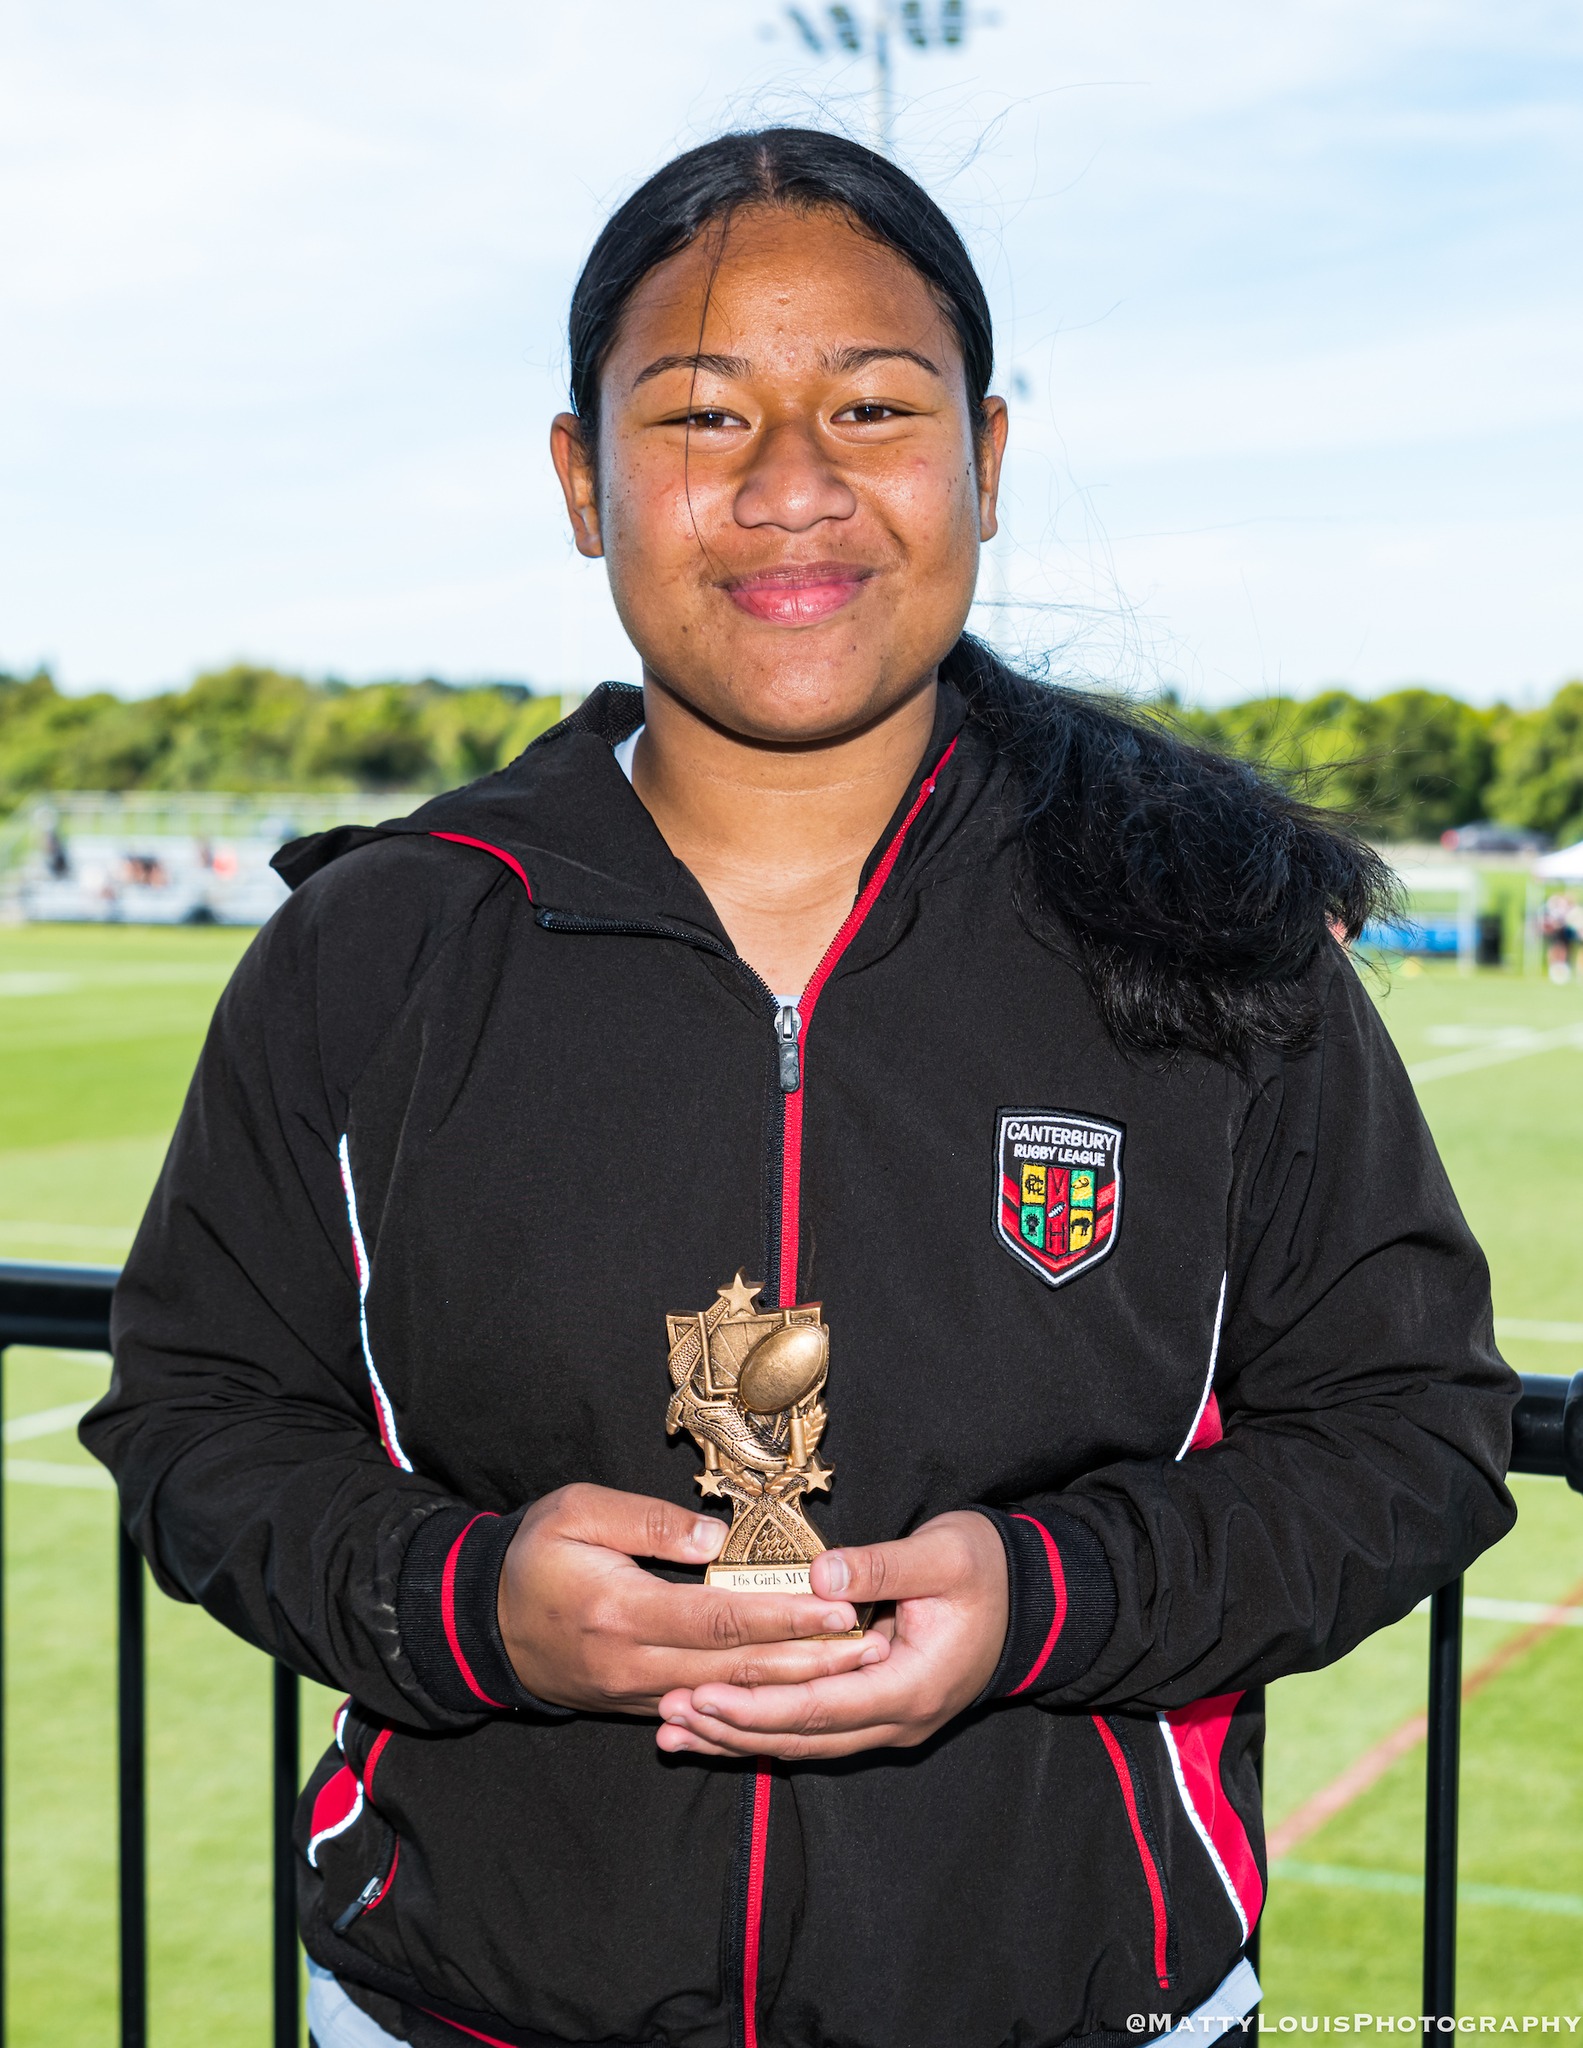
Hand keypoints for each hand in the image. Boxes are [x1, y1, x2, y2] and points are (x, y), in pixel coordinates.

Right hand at [497, 1483, 876, 1712]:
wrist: (480, 1624)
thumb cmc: (532, 1554)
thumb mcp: (578, 1511)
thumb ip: (649, 1521)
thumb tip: (718, 1538)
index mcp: (622, 1609)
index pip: (720, 1619)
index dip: (784, 1617)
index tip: (839, 1605)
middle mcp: (635, 1664)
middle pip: (739, 1670)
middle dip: (811, 1662)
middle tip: (870, 1649)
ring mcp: (636, 1694)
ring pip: (729, 1697)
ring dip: (794, 1688)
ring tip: (852, 1672)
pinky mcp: (637, 1706)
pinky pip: (706, 1711)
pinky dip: (756, 1705)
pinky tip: (798, 1695)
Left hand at [655, 1510, 1007, 1760]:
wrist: (1033, 1601)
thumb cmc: (988, 1570)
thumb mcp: (943, 1555)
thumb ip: (881, 1566)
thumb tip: (820, 1574)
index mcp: (911, 1687)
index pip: (820, 1709)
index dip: (758, 1707)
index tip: (703, 1695)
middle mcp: (897, 1720)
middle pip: (802, 1738)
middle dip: (731, 1730)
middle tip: (667, 1715)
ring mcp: (889, 1723)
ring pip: (803, 1743)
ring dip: (738, 1737)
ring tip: (673, 1731)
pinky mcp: (877, 1712)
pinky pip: (813, 1729)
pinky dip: (764, 1728)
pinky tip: (719, 1725)